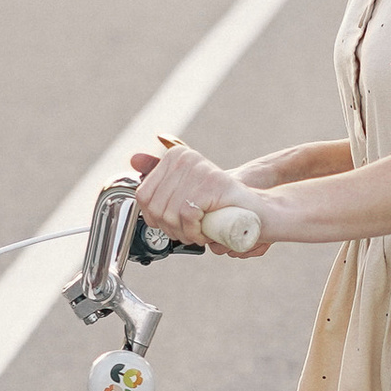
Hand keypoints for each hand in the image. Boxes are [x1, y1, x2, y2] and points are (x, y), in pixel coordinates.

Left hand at [128, 143, 273, 254]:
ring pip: (169, 213)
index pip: (143, 196)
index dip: (155, 219)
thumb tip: (133, 158)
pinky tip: (205, 232)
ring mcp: (198, 169)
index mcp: (176, 157)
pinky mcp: (209, 183)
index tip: (174, 226)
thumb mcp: (186, 191)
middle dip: (170, 230)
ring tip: (200, 233)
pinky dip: (194, 231)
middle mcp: (184, 158)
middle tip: (190, 233)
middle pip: (155, 208)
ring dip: (184, 233)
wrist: (257, 211)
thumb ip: (161, 175)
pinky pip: (187, 214)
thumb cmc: (221, 205)